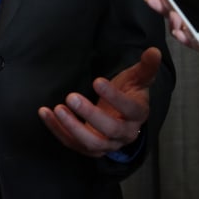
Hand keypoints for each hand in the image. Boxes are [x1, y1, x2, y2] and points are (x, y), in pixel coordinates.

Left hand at [38, 47, 160, 156]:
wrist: (122, 117)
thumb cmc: (129, 93)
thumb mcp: (138, 78)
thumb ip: (146, 66)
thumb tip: (154, 50)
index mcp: (138, 115)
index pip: (130, 109)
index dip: (114, 97)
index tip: (97, 81)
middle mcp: (124, 134)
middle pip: (109, 130)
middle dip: (89, 114)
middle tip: (71, 97)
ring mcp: (106, 144)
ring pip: (91, 143)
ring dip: (72, 127)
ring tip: (57, 109)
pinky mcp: (88, 148)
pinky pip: (72, 143)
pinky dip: (57, 130)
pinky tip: (45, 113)